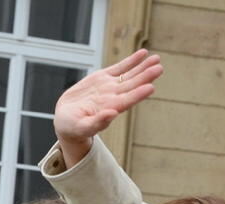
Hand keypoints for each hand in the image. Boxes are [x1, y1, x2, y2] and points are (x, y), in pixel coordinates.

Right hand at [53, 49, 162, 166]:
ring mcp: (110, 86)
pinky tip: (143, 53)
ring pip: (129, 75)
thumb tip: (113, 113)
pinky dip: (131, 60)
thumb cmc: (73, 127)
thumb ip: (97, 122)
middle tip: (158, 68)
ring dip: (143, 67)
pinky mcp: (103, 78)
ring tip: (156, 58)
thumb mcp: (82, 127)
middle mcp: (113, 97)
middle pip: (132, 85)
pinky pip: (120, 67)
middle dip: (145, 76)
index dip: (138, 94)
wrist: (65, 118)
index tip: (150, 87)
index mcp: (110, 109)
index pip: (127, 101)